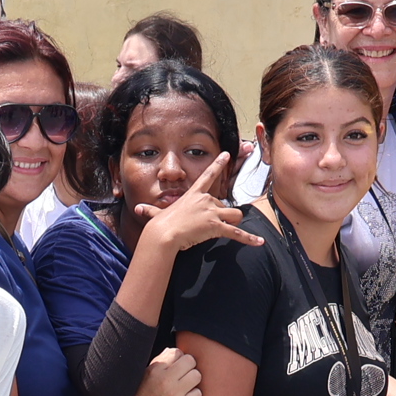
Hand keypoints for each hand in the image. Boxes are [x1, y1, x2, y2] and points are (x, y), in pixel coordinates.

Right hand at [127, 347, 200, 395]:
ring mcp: (174, 392)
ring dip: (192, 381)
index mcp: (154, 369)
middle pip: (190, 361)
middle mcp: (165, 378)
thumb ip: (159, 362)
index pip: (176, 352)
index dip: (178, 360)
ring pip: (197, 375)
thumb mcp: (143, 376)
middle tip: (182, 377)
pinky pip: (198, 393)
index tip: (175, 368)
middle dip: (188, 368)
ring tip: (184, 388)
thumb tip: (172, 352)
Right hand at [134, 157, 255, 253]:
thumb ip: (149, 211)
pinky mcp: (216, 226)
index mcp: (194, 195)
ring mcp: (212, 212)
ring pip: (235, 216)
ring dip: (234, 223)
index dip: (218, 164)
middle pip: (226, 206)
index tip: (227, 153)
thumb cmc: (160, 226)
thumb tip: (137, 209)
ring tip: (228, 230)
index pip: (208, 175)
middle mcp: (205, 200)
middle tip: (212, 226)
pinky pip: (237, 233)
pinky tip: (259, 242)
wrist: (164, 234)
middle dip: (224, 216)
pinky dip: (249, 239)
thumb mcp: (155, 216)